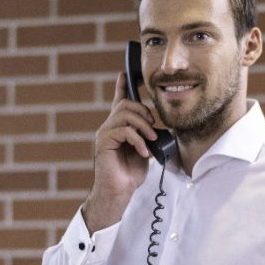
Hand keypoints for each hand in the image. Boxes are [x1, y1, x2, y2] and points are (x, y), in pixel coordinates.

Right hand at [82, 73, 159, 230]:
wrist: (119, 191)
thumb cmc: (130, 174)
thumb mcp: (145, 151)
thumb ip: (149, 136)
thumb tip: (161, 128)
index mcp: (119, 127)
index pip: (119, 101)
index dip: (122, 86)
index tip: (124, 73)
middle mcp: (109, 127)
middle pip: (126, 104)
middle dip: (144, 111)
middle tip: (154, 127)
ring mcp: (104, 133)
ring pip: (125, 114)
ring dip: (143, 126)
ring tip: (151, 140)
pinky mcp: (103, 142)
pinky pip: (123, 130)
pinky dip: (138, 140)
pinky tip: (143, 152)